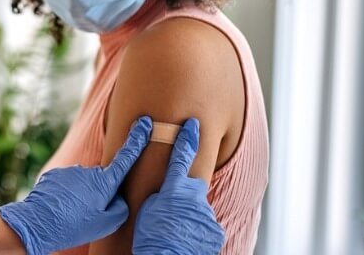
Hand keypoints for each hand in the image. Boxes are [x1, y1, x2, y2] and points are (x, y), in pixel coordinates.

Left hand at [0, 116, 152, 254]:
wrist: (38, 223)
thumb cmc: (74, 225)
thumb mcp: (106, 224)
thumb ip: (121, 208)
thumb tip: (119, 197)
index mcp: (105, 182)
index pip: (126, 157)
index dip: (137, 139)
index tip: (144, 122)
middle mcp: (88, 171)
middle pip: (102, 180)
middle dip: (99, 193)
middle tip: (89, 214)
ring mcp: (71, 171)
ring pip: (83, 183)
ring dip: (81, 196)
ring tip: (71, 214)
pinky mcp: (55, 174)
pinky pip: (67, 184)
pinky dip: (67, 195)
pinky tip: (60, 208)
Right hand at [133, 118, 225, 254]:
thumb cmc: (152, 237)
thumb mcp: (148, 211)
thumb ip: (161, 195)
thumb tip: (168, 195)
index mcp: (175, 189)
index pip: (181, 157)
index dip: (186, 139)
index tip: (192, 125)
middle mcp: (195, 198)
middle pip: (194, 185)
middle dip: (186, 189)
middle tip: (174, 205)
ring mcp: (207, 214)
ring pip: (198, 208)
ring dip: (188, 215)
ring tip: (175, 230)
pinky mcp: (215, 230)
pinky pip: (205, 224)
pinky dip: (196, 229)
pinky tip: (185, 238)